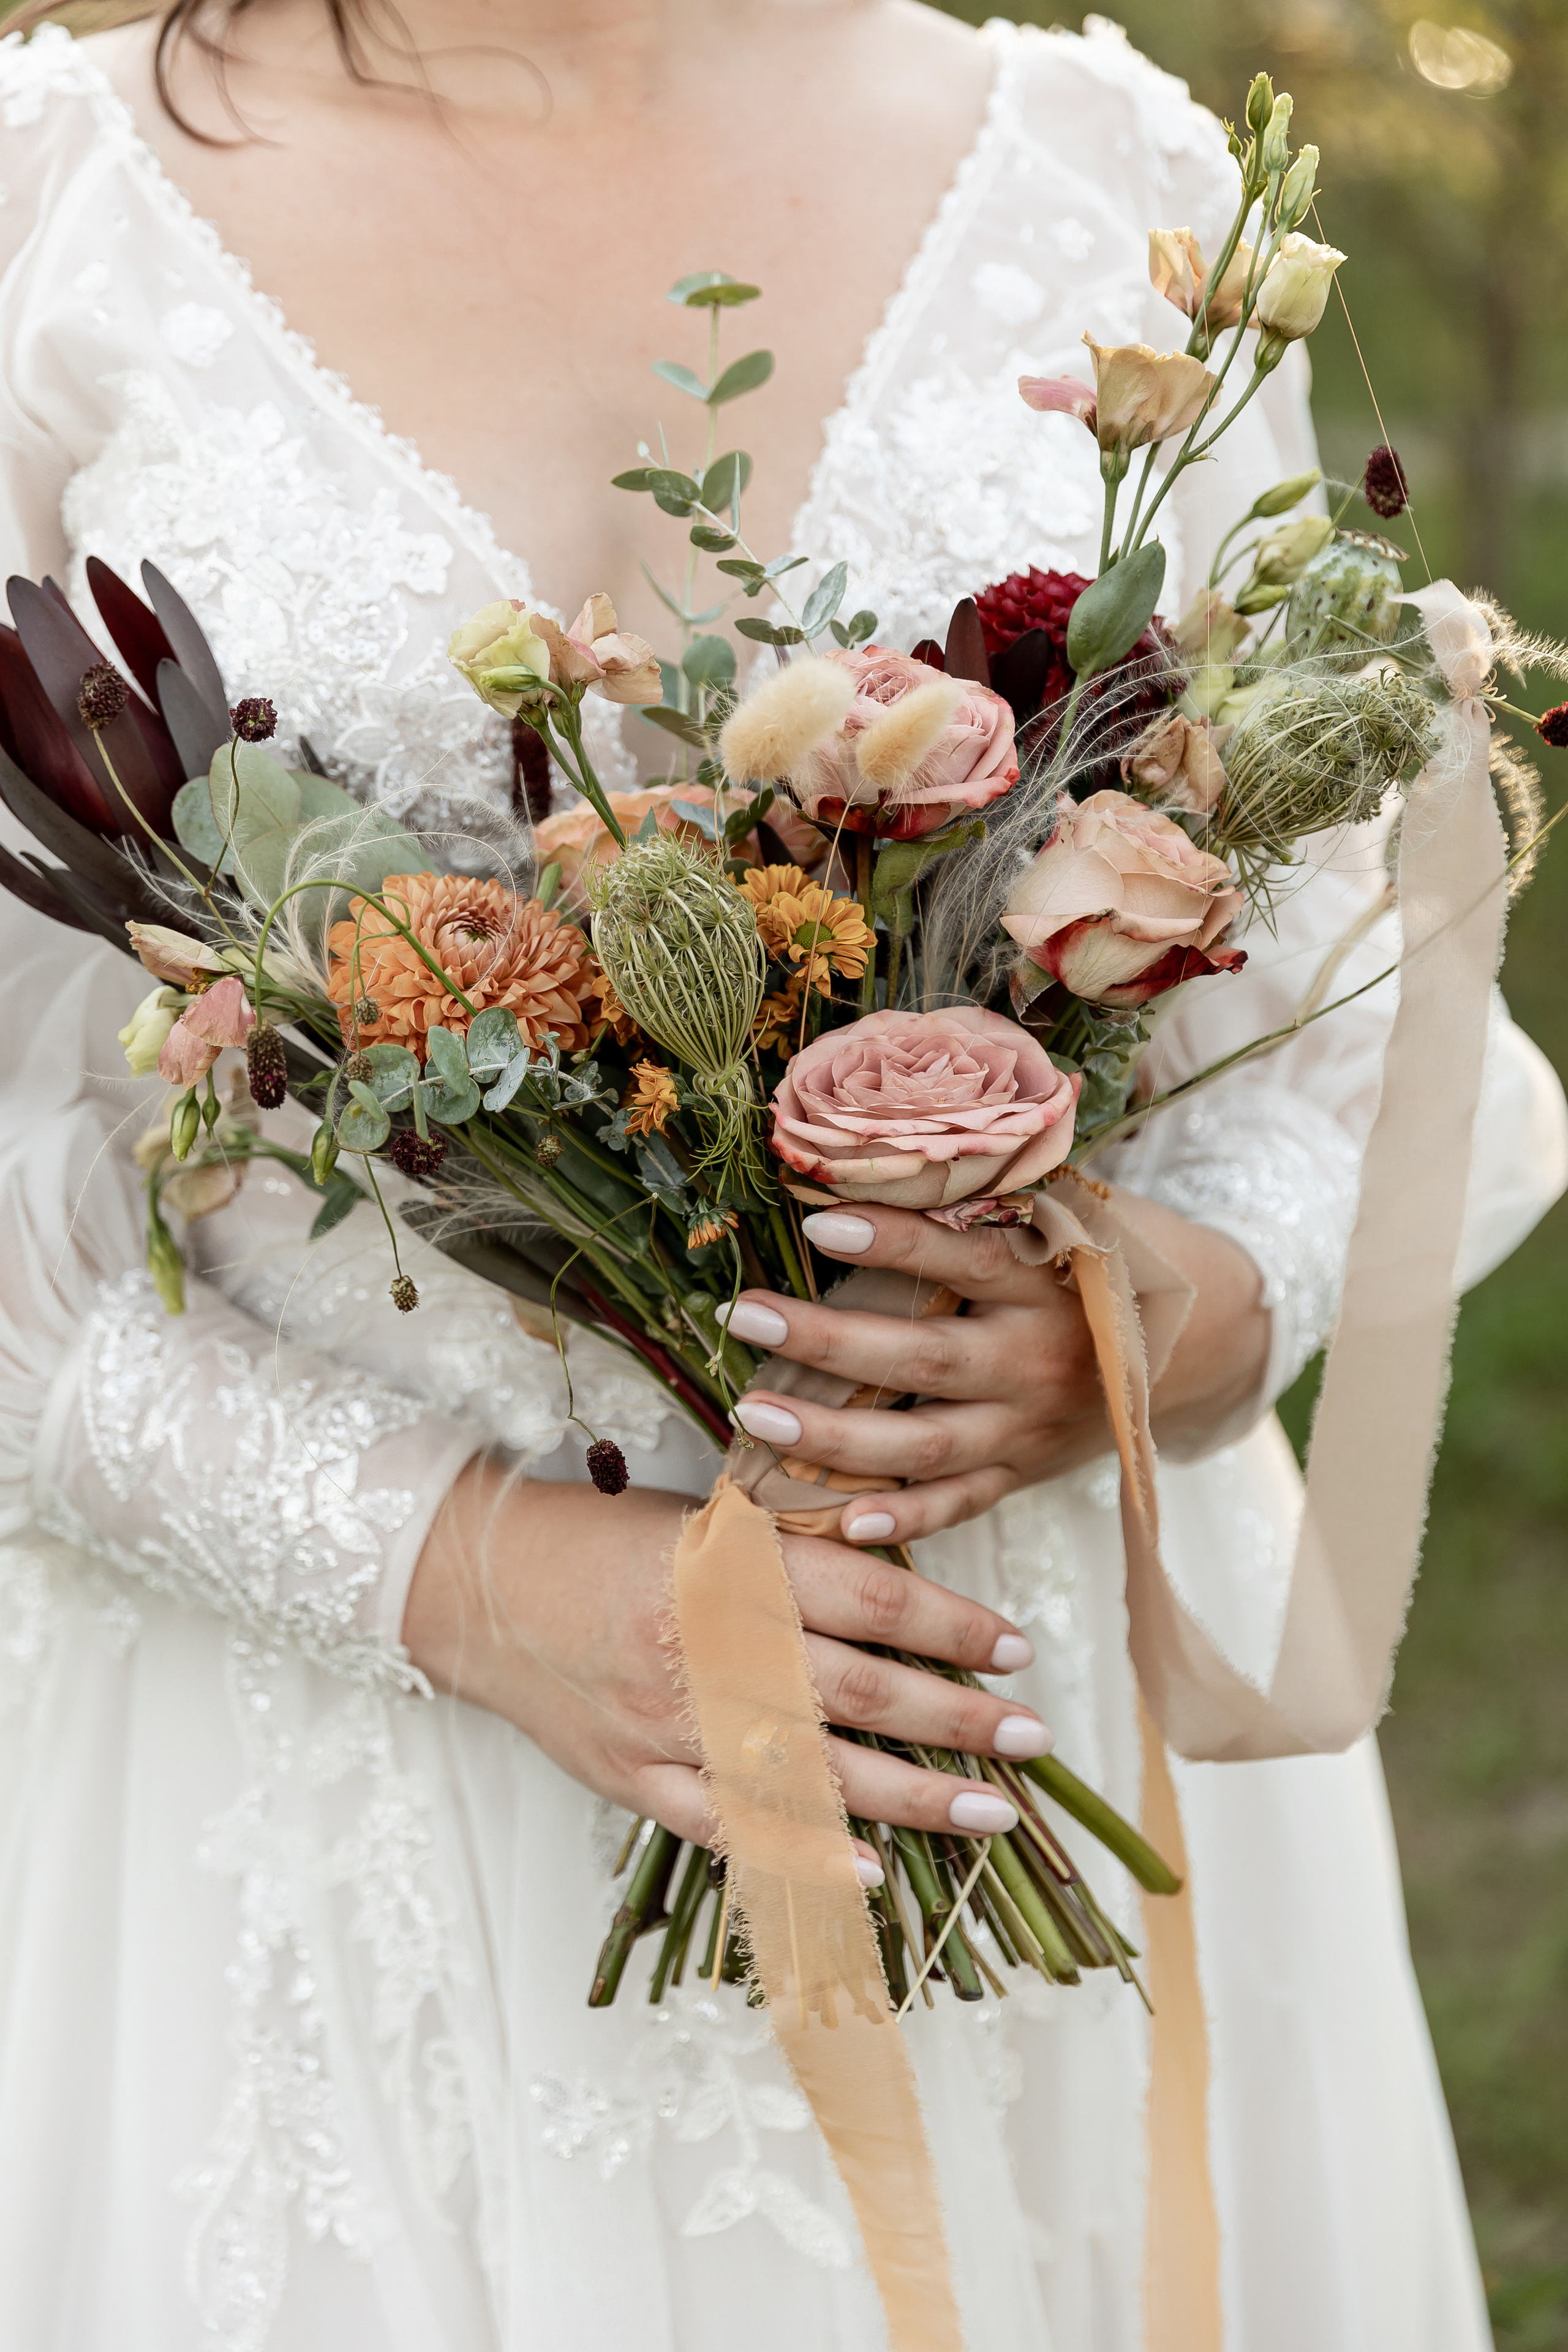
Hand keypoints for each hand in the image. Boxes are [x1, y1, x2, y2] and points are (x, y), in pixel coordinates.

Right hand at [403, 1461, 1047, 1848]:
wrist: (479, 1585)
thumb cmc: (605, 1540)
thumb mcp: (705, 1520)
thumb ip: (796, 1551)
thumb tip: (905, 1583)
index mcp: (728, 1567)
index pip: (868, 1601)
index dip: (952, 1627)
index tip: (1016, 1648)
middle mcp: (704, 1647)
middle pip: (857, 1690)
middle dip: (957, 1719)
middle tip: (1033, 1736)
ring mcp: (668, 1723)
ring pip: (810, 1771)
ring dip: (912, 1797)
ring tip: (991, 1811)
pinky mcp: (635, 1779)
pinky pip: (729, 1827)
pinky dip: (803, 1853)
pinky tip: (870, 1872)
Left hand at [718, 1191, 1269, 1548]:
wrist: (1200, 1342)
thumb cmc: (1111, 1254)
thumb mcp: (1073, 1208)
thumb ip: (990, 1199)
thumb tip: (876, 1156)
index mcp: (1051, 1282)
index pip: (965, 1259)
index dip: (895, 1241)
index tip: (819, 1217)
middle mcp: (1039, 1360)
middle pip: (924, 1362)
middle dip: (828, 1345)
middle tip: (747, 1319)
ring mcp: (1030, 1427)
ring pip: (925, 1445)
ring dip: (833, 1438)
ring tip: (753, 1414)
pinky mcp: (1024, 1472)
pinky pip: (958, 1504)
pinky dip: (903, 1519)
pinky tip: (839, 1522)